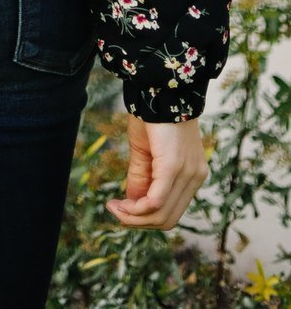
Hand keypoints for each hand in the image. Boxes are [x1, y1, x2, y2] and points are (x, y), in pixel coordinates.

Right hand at [105, 114, 209, 229]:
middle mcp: (195, 178)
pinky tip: (121, 203)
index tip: (120, 208)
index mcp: (192, 175)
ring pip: (162, 215)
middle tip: (115, 211)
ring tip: (114, 208)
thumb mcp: (145, 150)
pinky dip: (137, 209)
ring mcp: (188, 175)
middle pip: (168, 220)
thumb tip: (133, 204)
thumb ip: (142, 177)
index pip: (172, 211)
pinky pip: (156, 201)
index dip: (145, 218)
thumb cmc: (152, 114)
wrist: (159, 86)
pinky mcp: (174, 168)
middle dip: (138, 222)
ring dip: (134, 218)